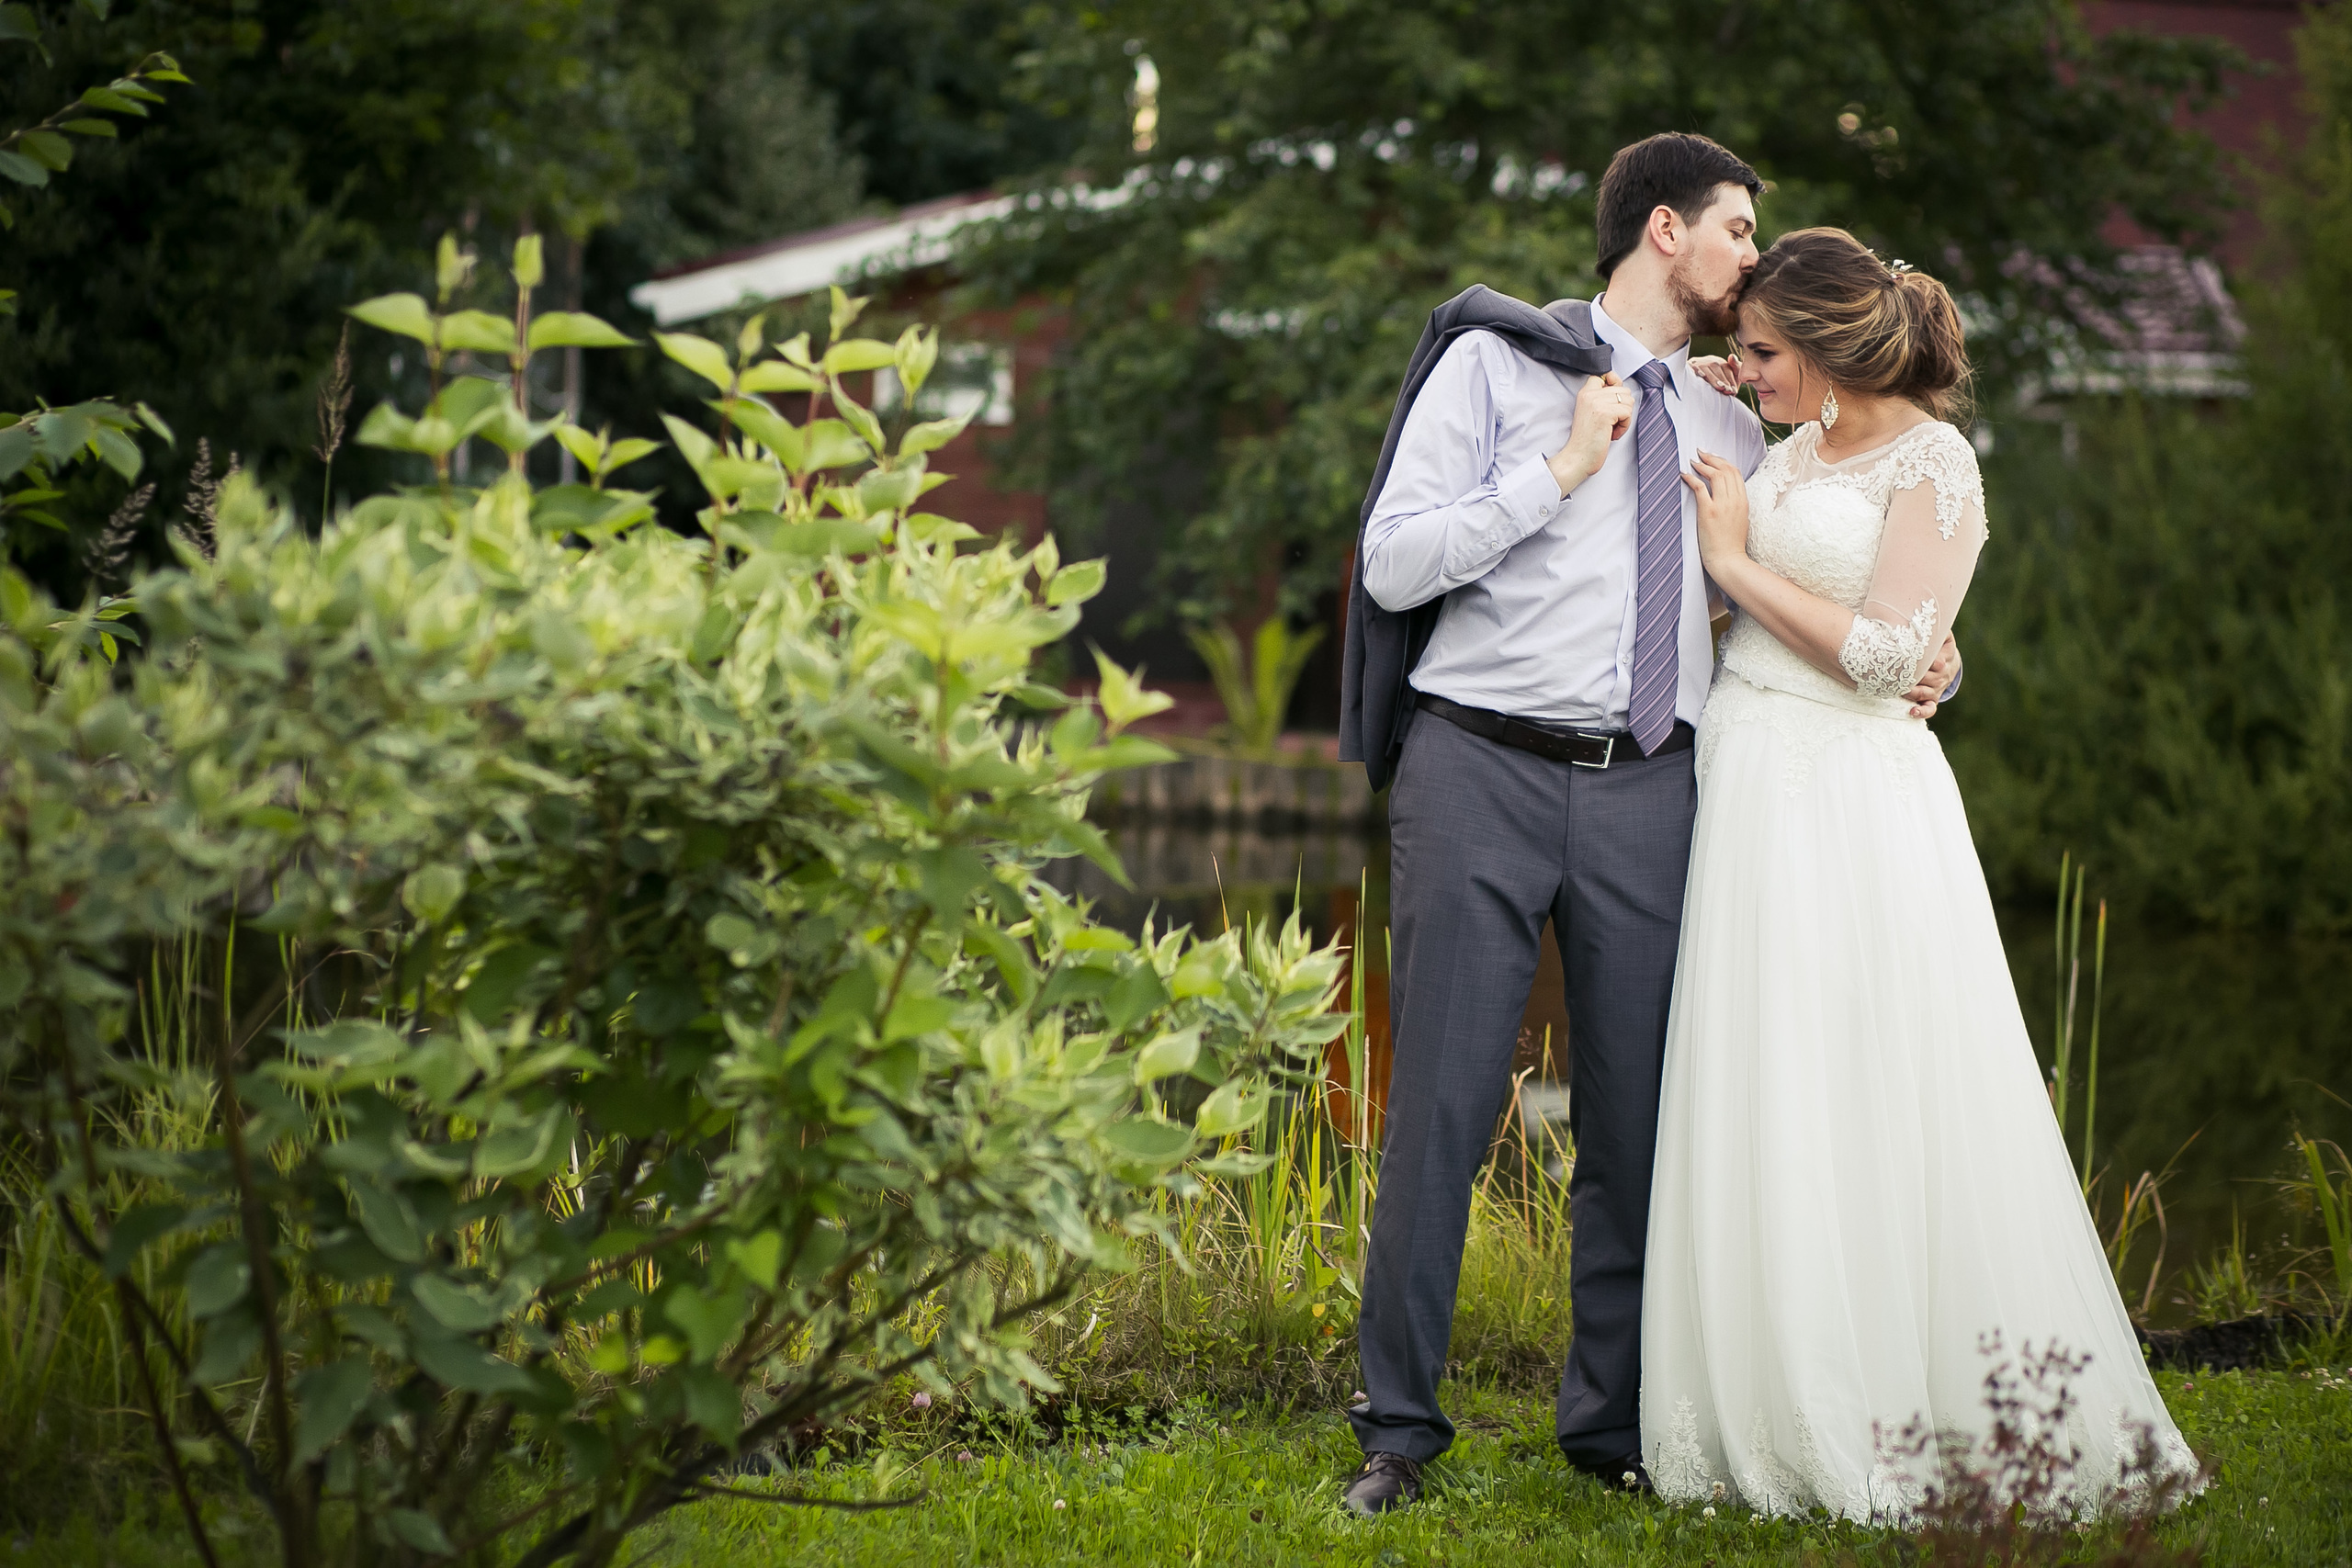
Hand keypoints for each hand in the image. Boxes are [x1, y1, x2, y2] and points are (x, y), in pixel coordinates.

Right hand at [1546, 372, 1634, 496]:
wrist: (1578, 458)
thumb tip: (1621, 387)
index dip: (1615, 386)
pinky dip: (1624, 426)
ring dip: (1624, 418)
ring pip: (1628, 400)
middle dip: (1622, 408)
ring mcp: (1597, 403)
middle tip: (1610, 423)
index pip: (1606, 375)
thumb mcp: (1591, 412)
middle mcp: (1590, 394)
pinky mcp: (1605, 413)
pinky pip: (1628, 413)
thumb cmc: (1587, 439)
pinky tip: (1612, 434)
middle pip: (1623, 389)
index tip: (1611, 404)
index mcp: (1585, 392)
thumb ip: (1603, 398)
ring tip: (1610, 429)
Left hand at [1680, 450, 1749, 573]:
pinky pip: (1699, 488)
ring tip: (1693, 461)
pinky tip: (1684, 474)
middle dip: (1712, 458)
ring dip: (1702, 465)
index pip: (1735, 472)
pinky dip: (1691, 478)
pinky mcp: (1708, 512)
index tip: (1713, 457)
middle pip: (1726, 470)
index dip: (1723, 461)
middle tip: (1701, 453)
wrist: (1729, 560)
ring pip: (1715, 475)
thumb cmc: (1731, 544)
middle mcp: (1735, 500)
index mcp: (1743, 501)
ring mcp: (1722, 505)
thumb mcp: (1741, 519)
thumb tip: (1727, 493)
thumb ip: (1736, 504)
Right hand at [1690, 354, 1740, 395]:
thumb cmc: (1715, 387)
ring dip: (1713, 378)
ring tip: (1720, 388)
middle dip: (1723, 380)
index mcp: (1718, 362)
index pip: (1726, 368)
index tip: (1734, 390)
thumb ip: (1735, 369)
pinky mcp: (1688, 366)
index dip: (1731, 379)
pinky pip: (1692, 367)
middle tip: (1728, 391)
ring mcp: (1697, 363)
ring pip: (1706, 368)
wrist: (1692, 391)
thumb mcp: (1728, 379)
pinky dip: (1697, 370)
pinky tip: (1702, 376)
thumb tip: (1732, 356)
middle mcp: (1708, 360)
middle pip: (1716, 367)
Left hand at [1904, 632, 1961, 718]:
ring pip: (1926, 693)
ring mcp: (1937, 688)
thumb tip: (1923, 619)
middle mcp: (1943, 674)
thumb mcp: (1941, 635)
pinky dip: (1921, 712)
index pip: (1939, 660)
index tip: (1917, 658)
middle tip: (1899, 674)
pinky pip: (1929, 709)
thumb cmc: (1937, 645)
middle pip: (1931, 678)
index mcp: (1946, 657)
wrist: (1948, 662)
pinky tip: (1911, 712)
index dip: (1930, 661)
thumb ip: (1935, 628)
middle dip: (1916, 677)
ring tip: (1900, 689)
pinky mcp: (1932, 700)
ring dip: (1913, 692)